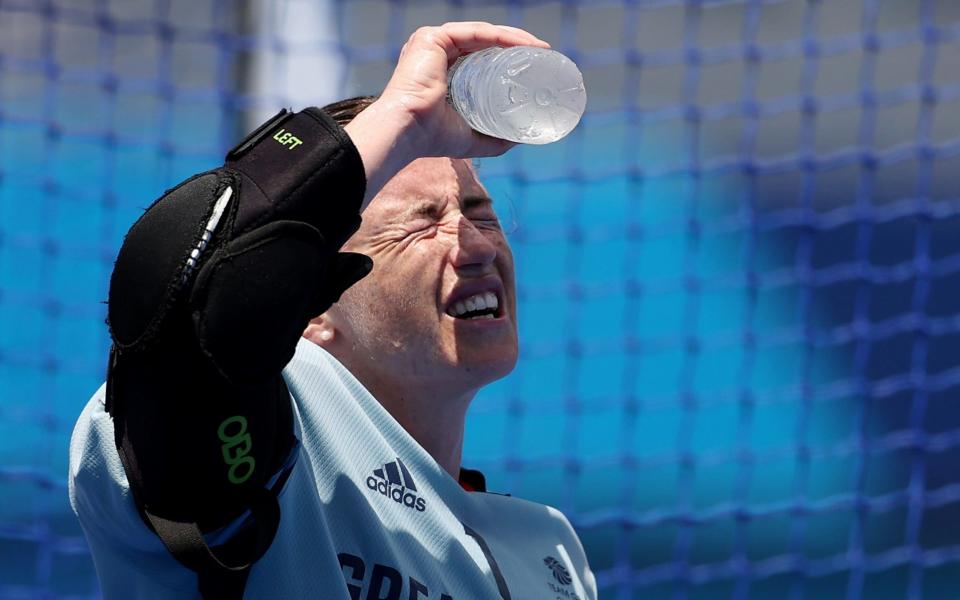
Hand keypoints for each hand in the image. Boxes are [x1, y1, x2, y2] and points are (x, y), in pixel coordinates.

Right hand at [343, 22, 549, 207]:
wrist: (409, 132)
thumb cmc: (433, 138)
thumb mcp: (472, 138)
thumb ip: (495, 138)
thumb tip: (522, 140)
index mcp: (443, 69)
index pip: (482, 55)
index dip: (511, 57)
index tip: (537, 65)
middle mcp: (438, 51)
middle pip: (486, 42)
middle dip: (518, 45)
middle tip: (543, 55)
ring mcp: (433, 41)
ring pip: (484, 34)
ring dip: (515, 38)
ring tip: (539, 49)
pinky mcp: (432, 37)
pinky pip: (475, 32)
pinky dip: (501, 36)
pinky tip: (522, 44)